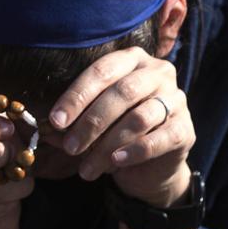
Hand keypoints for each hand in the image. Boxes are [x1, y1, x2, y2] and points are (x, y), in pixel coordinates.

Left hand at [48, 48, 196, 208]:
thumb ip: (71, 120)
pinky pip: (160, 138)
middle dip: (92, 121)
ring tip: (87, 168)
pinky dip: (134, 151)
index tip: (56, 121)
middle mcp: (159, 73)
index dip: (78, 95)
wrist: (150, 166)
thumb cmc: (115, 133)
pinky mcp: (186, 129)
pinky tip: (116, 163)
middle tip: (70, 147)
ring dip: (108, 145)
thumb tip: (41, 126)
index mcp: (133, 60)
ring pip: (140, 117)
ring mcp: (176, 100)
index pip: (103, 70)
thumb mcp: (91, 122)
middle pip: (123, 92)